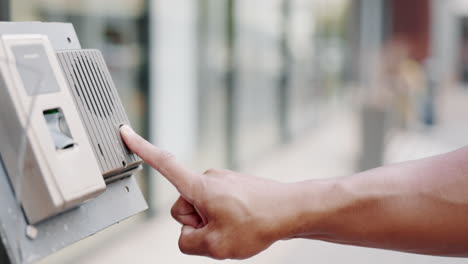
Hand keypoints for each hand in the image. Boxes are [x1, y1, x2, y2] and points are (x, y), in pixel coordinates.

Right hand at [120, 126, 290, 259]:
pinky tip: (241, 221)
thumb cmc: (257, 224)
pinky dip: (223, 217)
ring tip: (236, 225)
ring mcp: (222, 181)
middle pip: (182, 207)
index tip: (125, 132)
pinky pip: (216, 205)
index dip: (141, 149)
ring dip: (211, 222)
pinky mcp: (232, 185)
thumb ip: (188, 242)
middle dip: (195, 223)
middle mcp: (208, 178)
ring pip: (200, 209)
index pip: (163, 164)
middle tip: (222, 230)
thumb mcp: (216, 246)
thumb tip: (188, 234)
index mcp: (199, 187)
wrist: (291, 210)